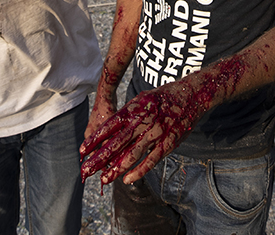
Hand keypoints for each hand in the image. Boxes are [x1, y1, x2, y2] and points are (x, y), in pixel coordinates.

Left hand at [79, 80, 206, 184]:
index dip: (95, 140)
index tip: (82, 151)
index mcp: (134, 109)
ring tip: (104, 179)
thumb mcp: (141, 99)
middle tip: (86, 170)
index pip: (109, 127)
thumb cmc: (163, 97)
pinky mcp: (169, 142)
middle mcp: (142, 121)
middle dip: (100, 158)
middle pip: (117, 143)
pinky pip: (151, 160)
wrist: (192, 94)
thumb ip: (127, 114)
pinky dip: (139, 171)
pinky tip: (127, 179)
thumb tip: (110, 128)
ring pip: (132, 154)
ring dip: (117, 168)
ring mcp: (156, 132)